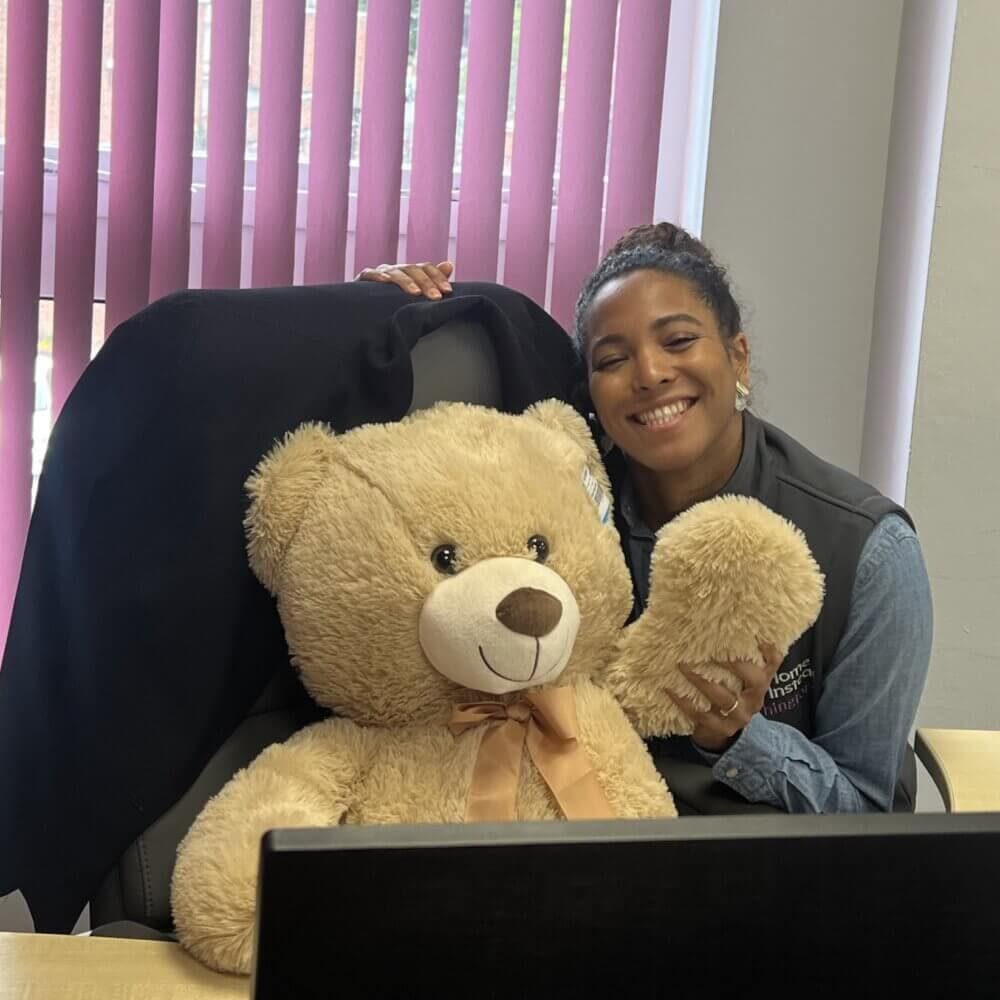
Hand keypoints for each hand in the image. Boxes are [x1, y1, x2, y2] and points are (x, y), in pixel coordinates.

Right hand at [355, 260, 453, 298]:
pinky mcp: (362, 280)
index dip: (438, 277)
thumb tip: (449, 264)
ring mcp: (379, 273)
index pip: (426, 268)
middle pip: (413, 269)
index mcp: (409, 272)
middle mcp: (396, 269)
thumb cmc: (392, 300)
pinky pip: (369, 274)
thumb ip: (431, 280)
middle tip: (436, 297)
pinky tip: (386, 282)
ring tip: (416, 293)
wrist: (365, 307)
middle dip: (426, 283)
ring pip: (395, 272)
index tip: (448, 291)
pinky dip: (377, 276)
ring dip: (406, 282)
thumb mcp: (414, 292)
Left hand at [668, 643, 782, 752]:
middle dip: (734, 664)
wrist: (720, 732)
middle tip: (710, 649)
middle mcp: (755, 699)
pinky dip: (683, 701)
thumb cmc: (728, 694)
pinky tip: (669, 689)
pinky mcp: (721, 728)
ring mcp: (739, 716)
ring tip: (682, 666)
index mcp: (761, 682)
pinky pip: (701, 714)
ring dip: (702, 681)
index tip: (755, 634)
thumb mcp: (738, 680)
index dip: (769, 648)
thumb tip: (715, 625)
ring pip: (724, 697)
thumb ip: (735, 658)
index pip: (774, 662)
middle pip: (754, 680)